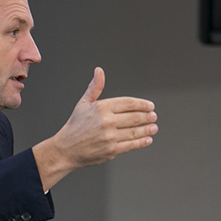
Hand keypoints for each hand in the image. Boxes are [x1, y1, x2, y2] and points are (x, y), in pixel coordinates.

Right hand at [33, 67, 157, 189]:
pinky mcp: (111, 150)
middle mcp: (106, 121)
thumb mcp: (83, 103)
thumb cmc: (75, 125)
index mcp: (101, 107)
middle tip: (154, 116)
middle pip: (134, 117)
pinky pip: (131, 145)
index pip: (128, 103)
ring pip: (134, 131)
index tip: (150, 106)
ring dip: (147, 129)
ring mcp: (109, 136)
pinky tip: (148, 139)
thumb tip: (99, 71)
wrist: (66, 149)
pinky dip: (142, 142)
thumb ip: (95, 87)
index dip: (142, 104)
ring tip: (154, 127)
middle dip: (147, 116)